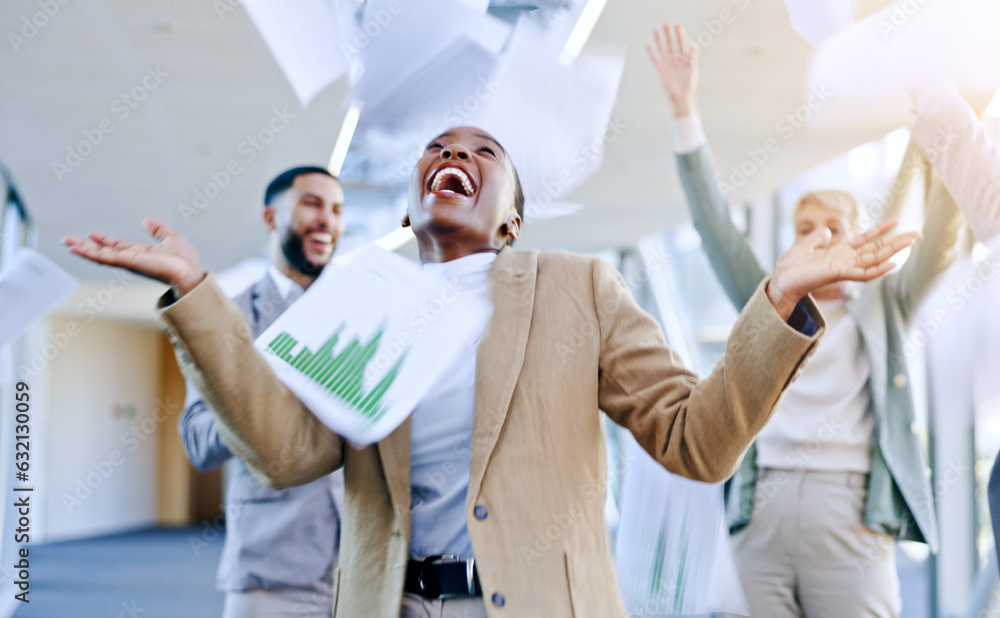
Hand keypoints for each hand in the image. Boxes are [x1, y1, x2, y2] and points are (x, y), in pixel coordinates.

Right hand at [62, 217, 205, 295]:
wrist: (188, 271)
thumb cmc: (185, 260)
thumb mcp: (170, 238)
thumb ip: (158, 230)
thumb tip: (147, 220)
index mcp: (140, 254)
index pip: (117, 247)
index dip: (104, 241)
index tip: (91, 234)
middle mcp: (131, 259)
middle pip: (104, 252)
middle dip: (86, 247)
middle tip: (68, 240)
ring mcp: (127, 262)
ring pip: (100, 255)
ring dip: (82, 249)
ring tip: (66, 243)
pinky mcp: (126, 262)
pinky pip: (103, 257)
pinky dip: (89, 253)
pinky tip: (76, 249)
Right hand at [646, 22, 697, 117]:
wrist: (681, 96)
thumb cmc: (689, 83)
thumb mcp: (692, 68)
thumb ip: (692, 55)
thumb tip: (692, 43)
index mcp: (683, 57)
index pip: (681, 42)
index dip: (679, 33)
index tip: (677, 24)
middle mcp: (674, 58)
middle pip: (670, 43)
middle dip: (668, 33)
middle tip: (665, 23)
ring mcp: (666, 63)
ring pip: (661, 48)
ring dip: (659, 39)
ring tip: (655, 29)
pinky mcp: (660, 69)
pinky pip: (654, 59)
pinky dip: (650, 52)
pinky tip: (647, 44)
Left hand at [767, 219, 921, 319]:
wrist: (781, 281)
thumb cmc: (791, 267)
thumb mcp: (804, 246)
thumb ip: (817, 239)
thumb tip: (826, 232)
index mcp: (839, 253)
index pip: (864, 240)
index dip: (880, 230)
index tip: (895, 221)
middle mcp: (846, 260)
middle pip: (876, 249)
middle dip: (896, 242)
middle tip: (917, 234)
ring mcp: (845, 268)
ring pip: (875, 259)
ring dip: (894, 251)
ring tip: (911, 242)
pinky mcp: (839, 275)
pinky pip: (863, 274)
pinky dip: (878, 270)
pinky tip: (893, 264)